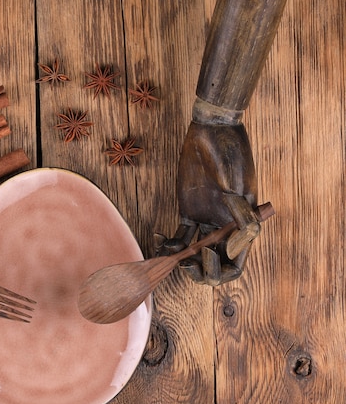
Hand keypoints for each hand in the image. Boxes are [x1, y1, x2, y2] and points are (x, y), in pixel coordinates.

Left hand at [160, 121, 260, 284]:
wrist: (213, 132)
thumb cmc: (230, 156)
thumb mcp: (238, 187)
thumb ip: (240, 219)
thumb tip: (233, 250)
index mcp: (242, 227)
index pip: (233, 265)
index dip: (219, 270)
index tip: (204, 255)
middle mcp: (225, 228)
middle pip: (213, 265)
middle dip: (198, 270)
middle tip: (184, 263)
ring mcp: (206, 220)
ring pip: (194, 253)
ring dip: (181, 259)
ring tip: (167, 252)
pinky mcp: (189, 211)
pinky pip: (180, 237)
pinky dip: (170, 243)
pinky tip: (160, 240)